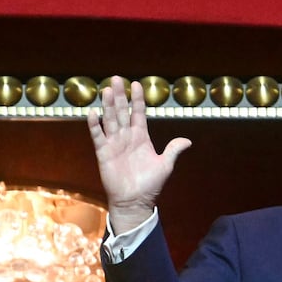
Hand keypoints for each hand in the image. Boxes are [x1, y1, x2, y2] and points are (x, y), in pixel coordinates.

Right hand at [87, 76, 192, 234]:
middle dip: (121, 96)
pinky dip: (95, 125)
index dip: (138, 99)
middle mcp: (126, 137)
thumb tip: (188, 141)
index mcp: (141, 137)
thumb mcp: (165, 165)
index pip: (138, 113)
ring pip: (110, 120)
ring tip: (108, 90)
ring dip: (109, 106)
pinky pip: (98, 137)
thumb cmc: (150, 185)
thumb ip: (173, 150)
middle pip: (122, 112)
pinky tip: (93, 113)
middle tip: (117, 79)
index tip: (137, 84)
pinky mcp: (104, 153)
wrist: (135, 202)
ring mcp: (114, 144)